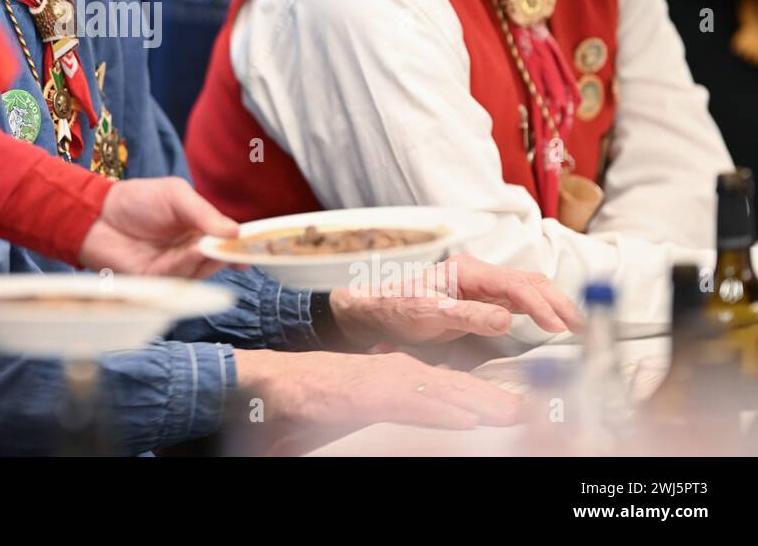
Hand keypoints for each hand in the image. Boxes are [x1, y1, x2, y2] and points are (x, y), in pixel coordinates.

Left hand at [78, 177, 238, 277]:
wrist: (96, 214)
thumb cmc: (136, 200)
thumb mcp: (176, 195)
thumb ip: (204, 213)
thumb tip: (235, 232)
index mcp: (199, 229)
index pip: (227, 241)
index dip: (242, 245)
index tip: (257, 247)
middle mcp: (190, 251)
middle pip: (219, 259)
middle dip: (228, 254)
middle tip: (235, 246)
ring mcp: (175, 268)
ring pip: (202, 271)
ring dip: (207, 259)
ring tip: (205, 243)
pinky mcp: (158, 282)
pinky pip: (180, 279)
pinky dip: (188, 266)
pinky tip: (191, 252)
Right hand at [235, 348, 520, 430]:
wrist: (269, 384)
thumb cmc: (310, 400)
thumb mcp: (358, 406)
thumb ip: (391, 409)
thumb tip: (430, 420)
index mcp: (389, 376)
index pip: (440, 385)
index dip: (473, 396)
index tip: (504, 409)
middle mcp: (389, 373)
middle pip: (447, 385)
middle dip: (486, 398)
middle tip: (523, 411)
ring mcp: (377, 381)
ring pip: (435, 390)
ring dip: (474, 402)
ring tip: (509, 414)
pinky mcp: (362, 394)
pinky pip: (407, 403)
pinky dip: (437, 410)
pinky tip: (464, 419)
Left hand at [329, 253, 582, 347]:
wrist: (379, 310)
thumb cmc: (398, 308)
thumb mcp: (429, 314)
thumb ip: (467, 317)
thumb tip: (507, 319)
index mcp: (468, 270)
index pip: (514, 285)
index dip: (539, 305)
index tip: (557, 326)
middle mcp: (480, 273)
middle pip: (529, 282)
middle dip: (557, 301)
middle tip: (582, 326)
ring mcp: (483, 286)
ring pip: (529, 289)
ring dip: (554, 304)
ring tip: (577, 325)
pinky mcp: (484, 300)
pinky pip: (520, 301)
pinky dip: (541, 310)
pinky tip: (555, 321)